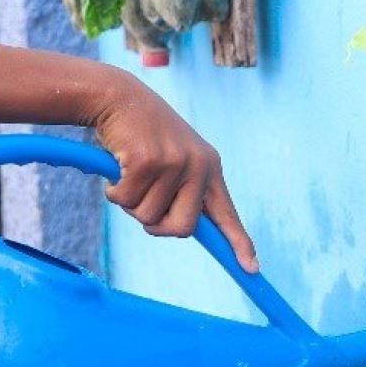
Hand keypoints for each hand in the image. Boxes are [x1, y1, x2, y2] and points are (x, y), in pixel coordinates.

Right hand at [90, 71, 257, 271]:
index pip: (227, 213)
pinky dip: (114, 191)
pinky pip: (125, 200)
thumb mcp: (174, 160)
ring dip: (130, 203)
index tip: (252, 269)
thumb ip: (184, 191)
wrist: (119, 97)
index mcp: (209, 167)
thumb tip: (185, 229)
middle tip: (143, 201)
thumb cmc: (143, 135)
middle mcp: (198, 165)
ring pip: (147, 217)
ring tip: (130, 173)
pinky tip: (117, 166)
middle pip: (182, 229)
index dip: (239, 243)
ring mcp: (174, 162)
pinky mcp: (147, 160)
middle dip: (156, 225)